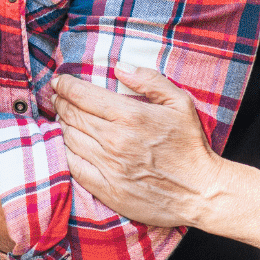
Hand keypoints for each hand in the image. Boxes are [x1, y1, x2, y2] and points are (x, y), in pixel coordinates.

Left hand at [50, 64, 218, 229]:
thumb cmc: (190, 145)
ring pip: (69, 138)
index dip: (65, 85)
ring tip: (63, 118)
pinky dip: (65, 152)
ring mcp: (109, 166)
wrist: (201, 192)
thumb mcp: (179, 103)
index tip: (59, 81)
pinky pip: (73, 166)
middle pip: (72, 115)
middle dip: (60, 102)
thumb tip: (119, 67)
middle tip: (58, 97)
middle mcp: (115, 140)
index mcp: (130, 115)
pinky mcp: (107, 189)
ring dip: (62, 125)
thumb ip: (149, 80)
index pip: (82, 95)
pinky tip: (67, 144)